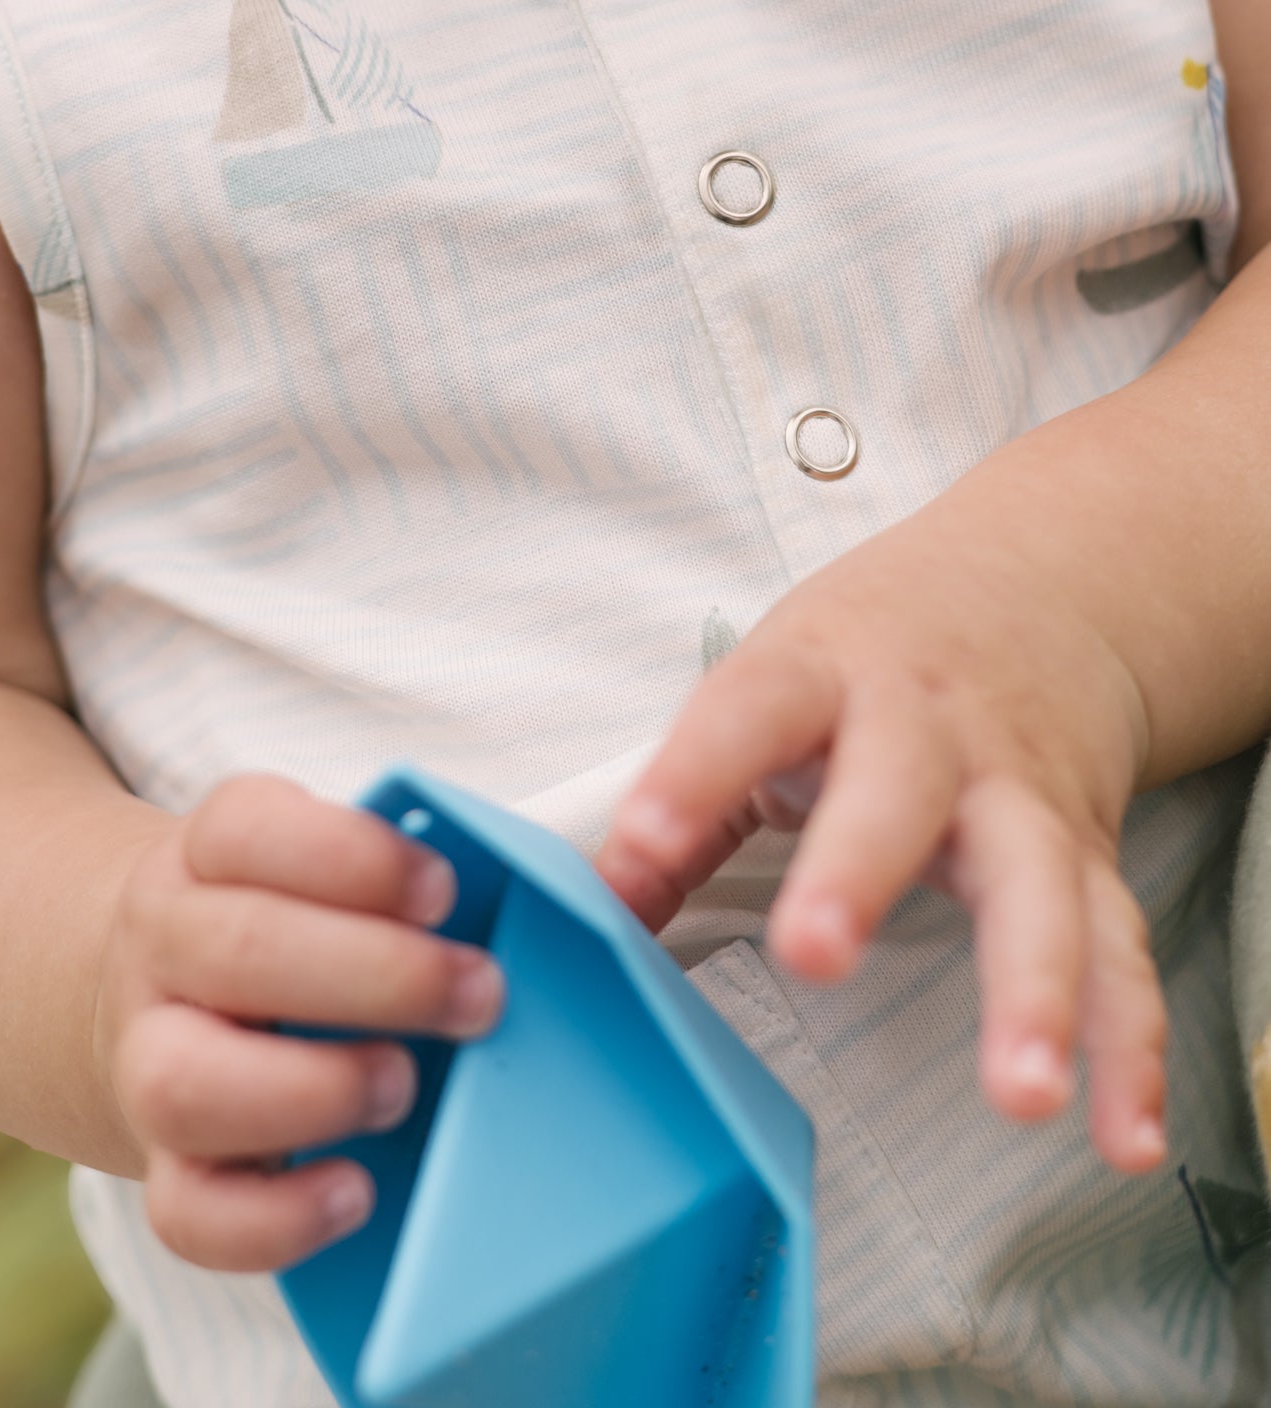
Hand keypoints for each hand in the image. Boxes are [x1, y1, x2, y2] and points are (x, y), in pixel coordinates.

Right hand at [94, 775, 502, 1270]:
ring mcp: (147, 1061)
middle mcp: (166, 948)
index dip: (351, 856)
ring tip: (405, 1086)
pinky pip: (186, 1213)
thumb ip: (443, 869)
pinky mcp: (165, 1169)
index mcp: (214, 854)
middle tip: (478, 995)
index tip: (444, 889)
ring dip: (315, 1089)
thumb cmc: (306, 923)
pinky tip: (357, 1190)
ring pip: (181, 1083)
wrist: (172, 994)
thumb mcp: (345, 867)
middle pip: (235, 949)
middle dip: (377, 975)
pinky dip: (277, 1215)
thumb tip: (601, 887)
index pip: (246, 826)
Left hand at [597, 501, 1167, 1174]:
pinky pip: (1117, 950)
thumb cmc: (869, 654)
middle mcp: (928, 726)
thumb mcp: (772, 687)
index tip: (636, 844)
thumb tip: (592, 907)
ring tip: (1023, 1092)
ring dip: (1035, 988)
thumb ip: (686, 803)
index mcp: (825, 673)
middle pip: (898, 790)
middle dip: (857, 869)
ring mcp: (1018, 790)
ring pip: (1036, 884)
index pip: (748, 710)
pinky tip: (1124, 1134)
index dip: (690, 773)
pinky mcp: (1085, 851)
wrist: (1038, 586)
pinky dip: (1129, 1047)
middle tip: (816, 952)